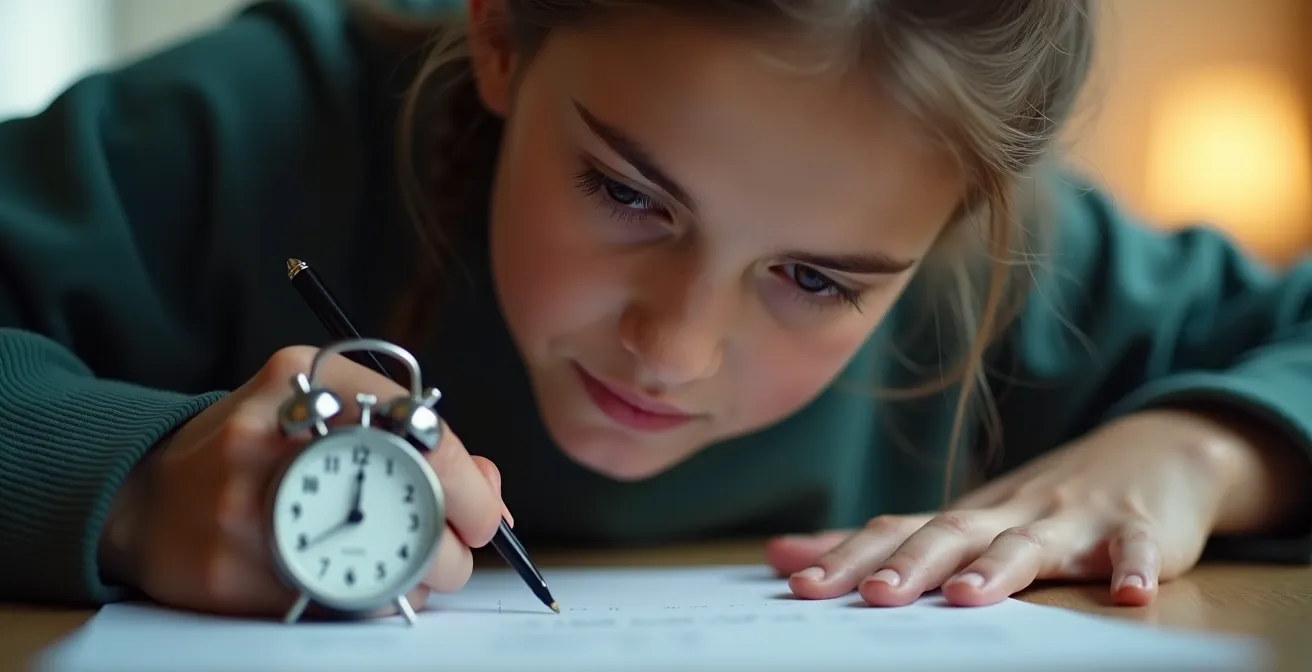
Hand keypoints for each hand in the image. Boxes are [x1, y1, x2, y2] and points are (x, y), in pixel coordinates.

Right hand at [98, 346, 510, 617]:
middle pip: (413, 510)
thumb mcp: (329, 410)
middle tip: (450, 550)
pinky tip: (354, 577)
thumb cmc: (257, 450)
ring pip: (384, 569)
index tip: (483, 515)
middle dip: (451, 545)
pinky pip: (337, 603)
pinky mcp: (229, 572)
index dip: (471, 488)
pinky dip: (367, 598)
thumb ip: (413, 434)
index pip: (424, 433)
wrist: (147, 494)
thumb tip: (487, 488)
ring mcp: (247, 507)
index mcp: (305, 381)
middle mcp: (272, 438)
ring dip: (416, 578)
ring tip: (400, 563)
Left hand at [766, 409, 1289, 607]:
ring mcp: (1074, 519)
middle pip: (953, 536)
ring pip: (1032, 543)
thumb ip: (876, 545)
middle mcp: (1009, 514)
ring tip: (970, 597)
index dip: (847, 558)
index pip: (895, 533)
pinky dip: (1135, 565)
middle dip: (911, 566)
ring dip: (1001, 568)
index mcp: (965, 518)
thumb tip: (780, 555)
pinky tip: (1131, 593)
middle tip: (870, 594)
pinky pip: (1137, 547)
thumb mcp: (960, 521)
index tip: (799, 586)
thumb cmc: (1040, 503)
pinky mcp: (1137, 527)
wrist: (1152, 450)